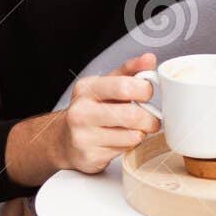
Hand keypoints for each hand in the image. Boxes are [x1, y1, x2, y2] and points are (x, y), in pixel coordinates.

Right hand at [6, 53, 160, 181]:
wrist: (64, 140)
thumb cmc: (91, 109)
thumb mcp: (106, 85)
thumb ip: (129, 71)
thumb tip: (149, 59)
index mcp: (87, 89)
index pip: (124, 86)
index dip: (145, 90)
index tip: (147, 93)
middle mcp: (81, 112)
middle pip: (131, 114)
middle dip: (150, 118)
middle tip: (151, 118)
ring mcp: (84, 136)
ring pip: (132, 135)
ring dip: (142, 133)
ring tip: (137, 129)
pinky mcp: (90, 157)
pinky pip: (125, 150)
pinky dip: (131, 145)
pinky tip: (123, 140)